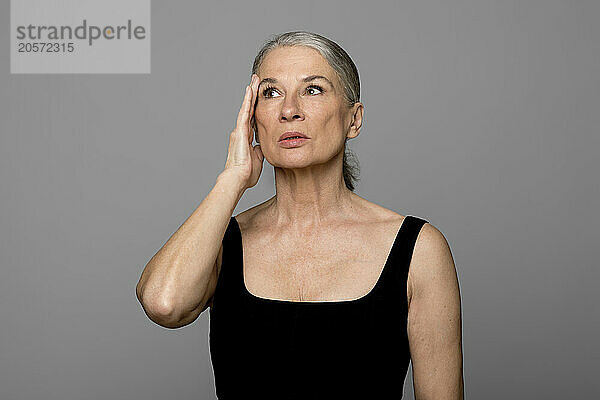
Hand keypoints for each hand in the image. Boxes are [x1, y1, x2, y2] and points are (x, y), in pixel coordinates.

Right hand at [223, 74, 263, 189]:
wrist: (238, 178)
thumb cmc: (246, 174)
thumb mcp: (258, 159)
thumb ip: (260, 151)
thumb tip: (263, 147)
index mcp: (246, 138)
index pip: (253, 119)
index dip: (256, 108)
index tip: (260, 98)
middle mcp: (241, 132)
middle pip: (249, 110)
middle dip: (253, 96)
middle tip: (256, 82)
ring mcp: (239, 130)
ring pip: (246, 107)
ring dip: (250, 93)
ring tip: (254, 80)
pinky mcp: (240, 130)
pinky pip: (245, 111)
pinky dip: (247, 100)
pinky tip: (250, 89)